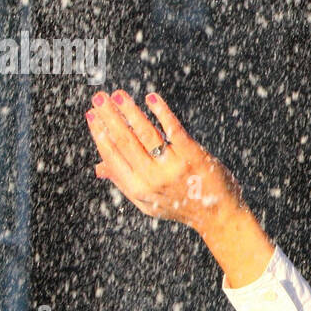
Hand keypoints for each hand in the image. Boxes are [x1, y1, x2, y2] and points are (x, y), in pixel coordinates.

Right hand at [85, 89, 244, 233]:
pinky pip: (173, 129)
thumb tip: (98, 168)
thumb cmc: (181, 206)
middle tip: (99, 98)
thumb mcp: (149, 202)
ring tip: (118, 94)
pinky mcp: (192, 155)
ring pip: (145, 133)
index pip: (112, 156)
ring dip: (129, 111)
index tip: (91, 115)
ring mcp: (172, 166)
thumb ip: (125, 182)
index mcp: (138, 189)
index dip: (99, 133)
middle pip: (125, 141)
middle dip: (109, 117)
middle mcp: (152, 179)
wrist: (219, 216)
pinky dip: (161, 112)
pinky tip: (151, 98)